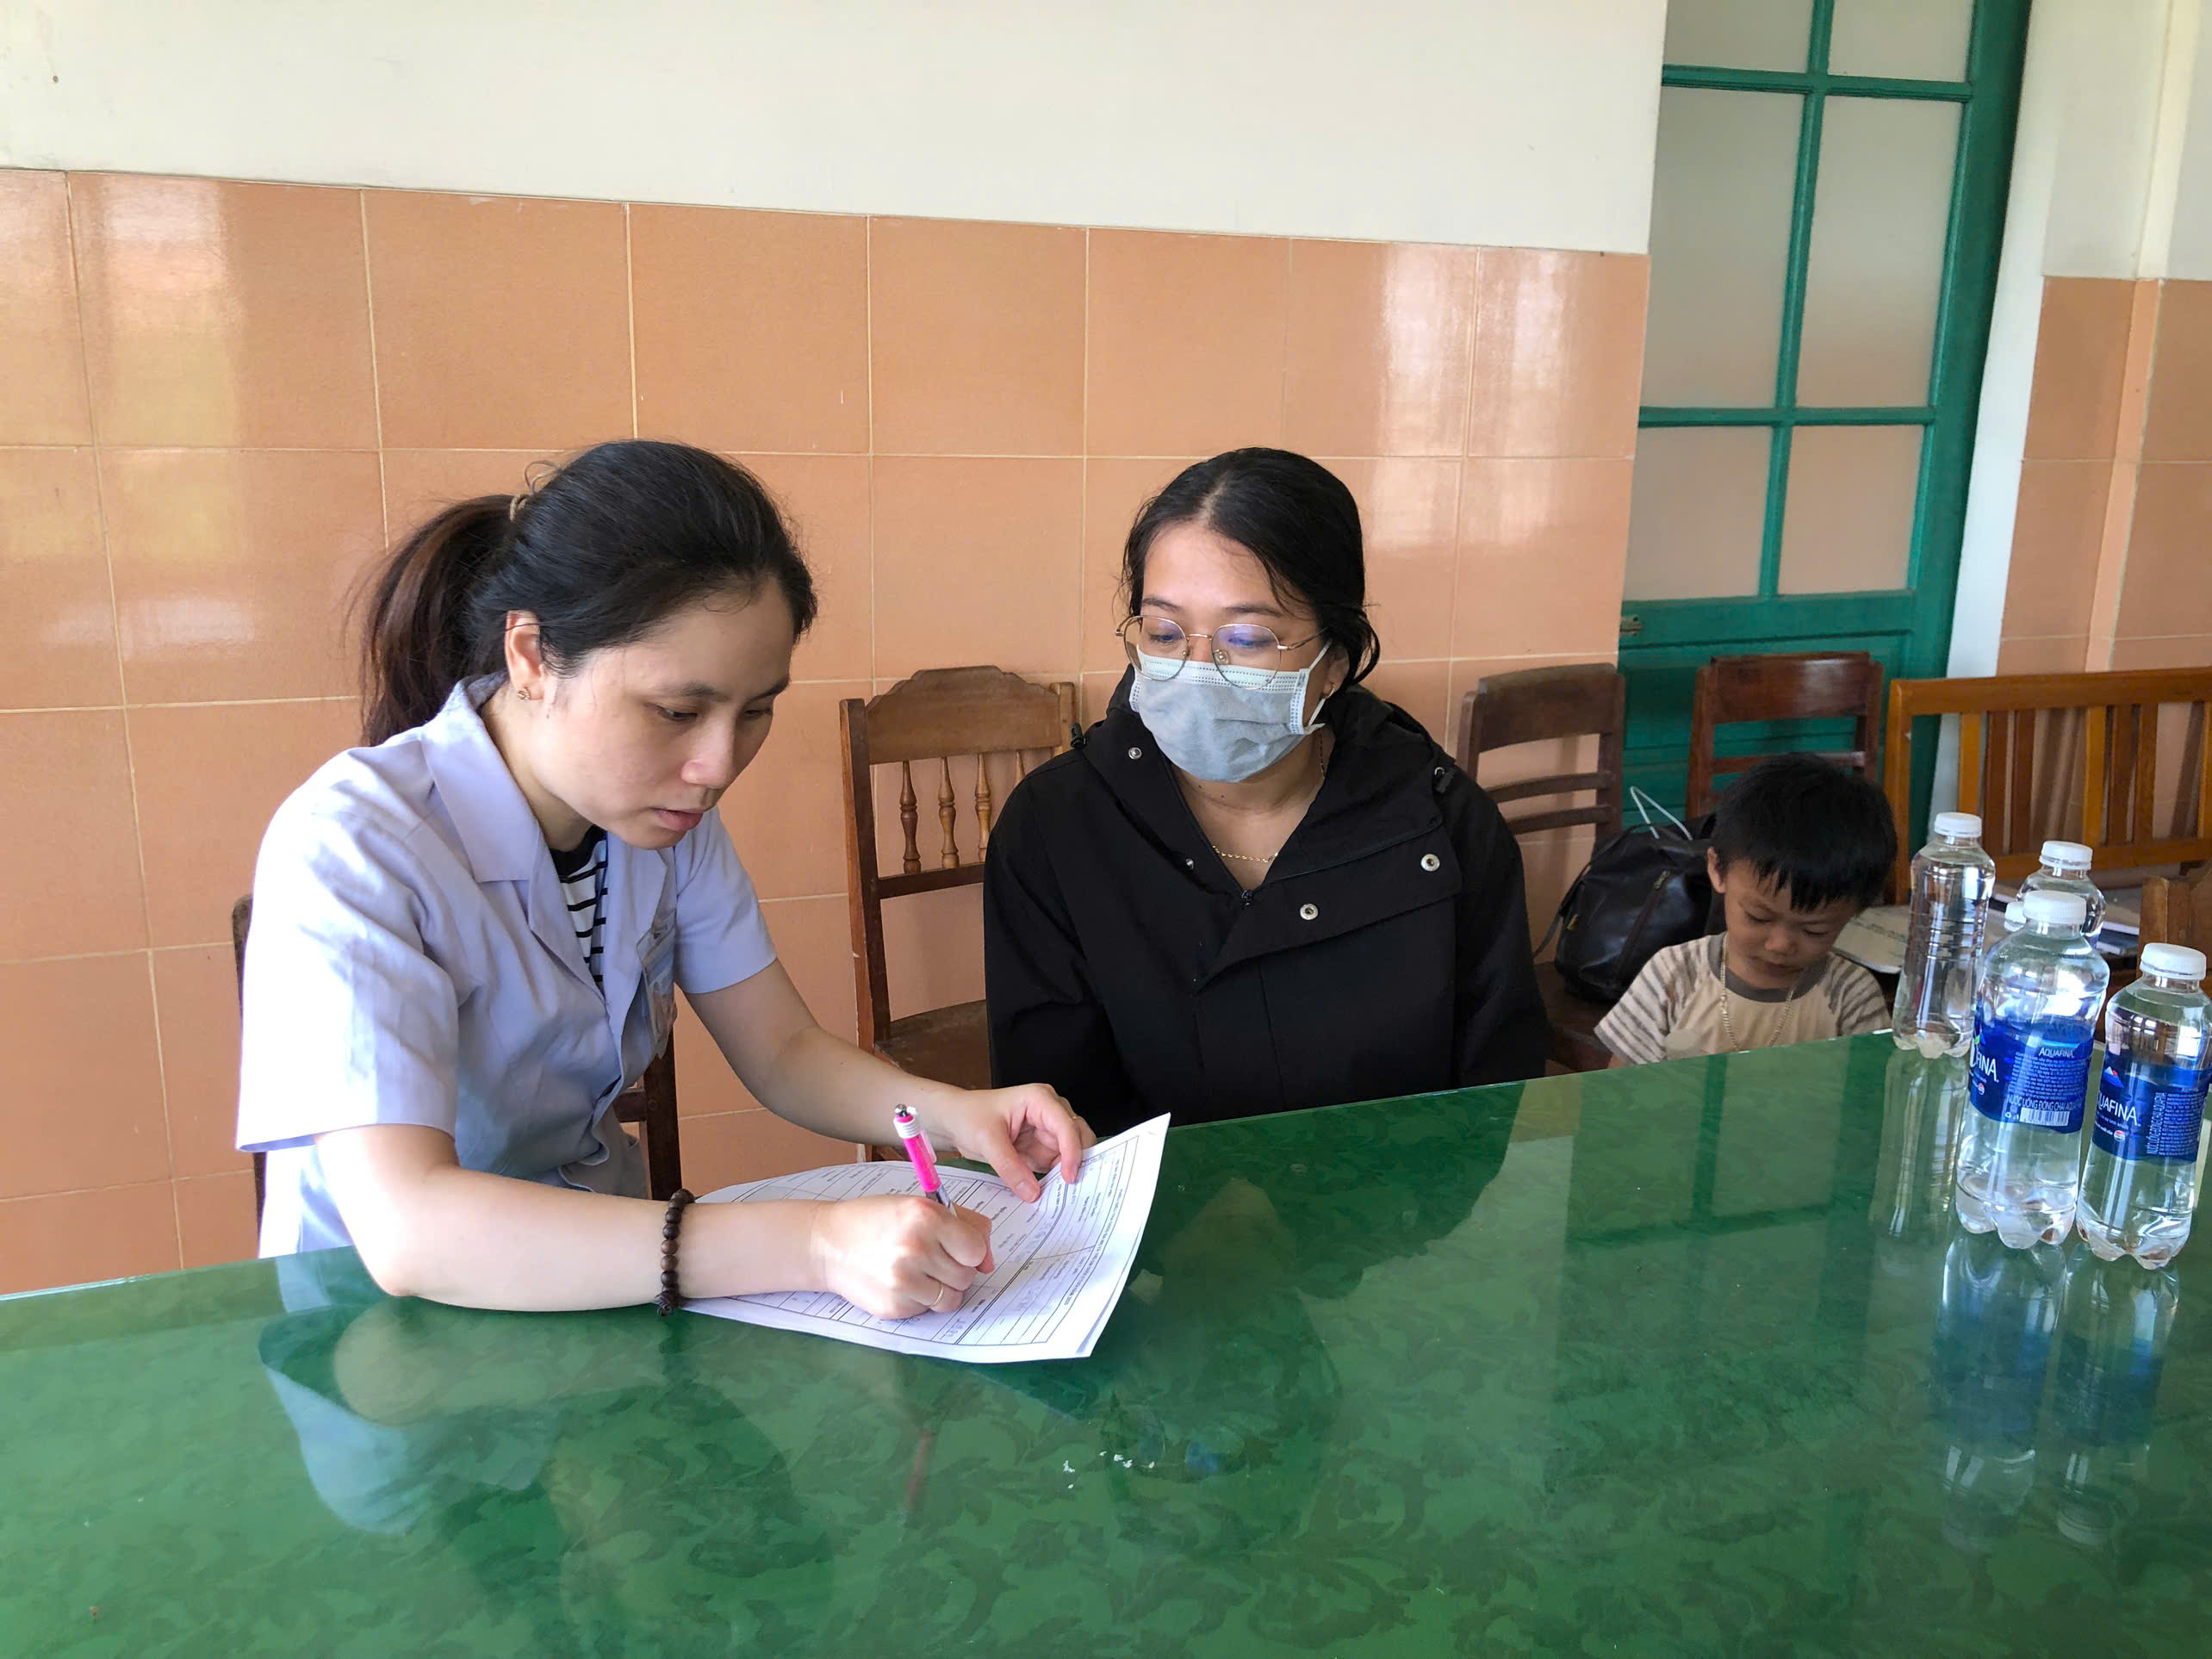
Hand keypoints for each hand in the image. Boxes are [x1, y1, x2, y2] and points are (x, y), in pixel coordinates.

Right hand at [809, 1195, 993, 1319]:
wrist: (827, 1243)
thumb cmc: (879, 1220)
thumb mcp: (920, 1206)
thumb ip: (965, 1226)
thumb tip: (988, 1263)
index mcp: (926, 1217)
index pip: (976, 1249)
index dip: (970, 1249)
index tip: (955, 1246)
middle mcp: (915, 1249)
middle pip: (967, 1276)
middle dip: (956, 1269)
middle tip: (932, 1257)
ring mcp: (903, 1281)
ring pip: (952, 1298)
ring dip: (942, 1288)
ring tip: (920, 1272)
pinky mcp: (894, 1306)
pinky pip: (928, 1310)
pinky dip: (921, 1299)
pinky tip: (901, 1283)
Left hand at [928, 1084, 1093, 1201]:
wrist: (954, 1121)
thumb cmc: (968, 1116)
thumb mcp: (986, 1140)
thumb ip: (1009, 1166)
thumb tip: (1032, 1192)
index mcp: (1039, 1099)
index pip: (1066, 1125)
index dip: (1072, 1151)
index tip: (1069, 1177)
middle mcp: (1048, 1113)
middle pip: (1078, 1136)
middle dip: (1077, 1160)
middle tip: (1072, 1187)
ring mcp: (1046, 1131)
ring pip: (1070, 1153)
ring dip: (1068, 1172)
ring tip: (1062, 1194)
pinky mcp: (1041, 1148)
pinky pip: (1056, 1165)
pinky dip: (1057, 1179)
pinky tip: (1053, 1193)